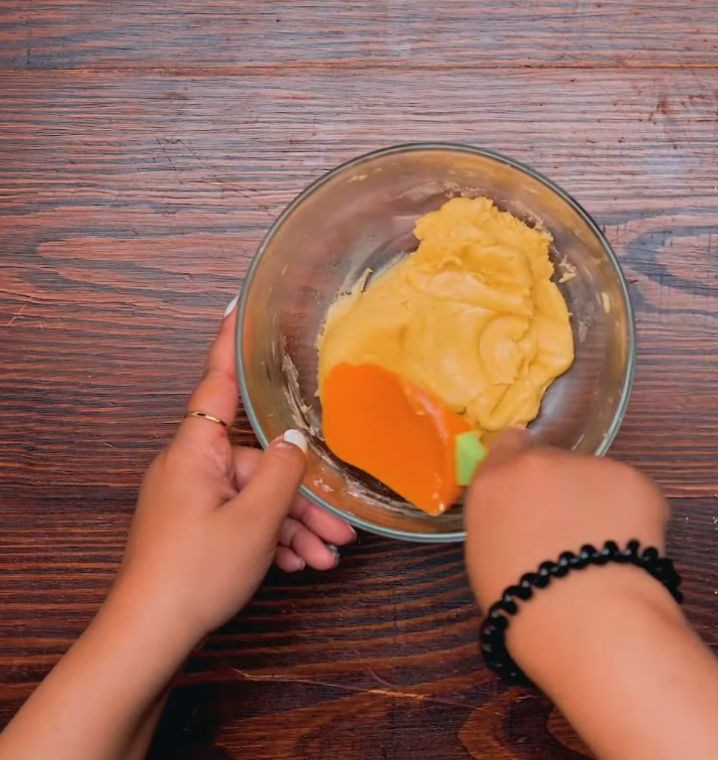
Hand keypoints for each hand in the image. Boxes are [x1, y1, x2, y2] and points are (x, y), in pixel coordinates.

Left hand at [112, 303, 355, 645]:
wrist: (151, 636)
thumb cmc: (196, 570)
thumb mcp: (255, 520)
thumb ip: (283, 472)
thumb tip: (296, 442)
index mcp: (196, 450)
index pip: (218, 383)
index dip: (230, 344)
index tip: (238, 306)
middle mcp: (192, 466)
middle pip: (258, 460)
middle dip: (302, 493)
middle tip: (341, 525)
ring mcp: (193, 497)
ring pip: (257, 495)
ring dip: (294, 524)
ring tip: (327, 554)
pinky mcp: (197, 526)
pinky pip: (243, 517)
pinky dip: (272, 537)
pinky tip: (299, 562)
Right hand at [465, 428, 668, 611]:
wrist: (589, 621)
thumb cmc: (525, 610)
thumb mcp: (488, 561)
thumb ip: (503, 524)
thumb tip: (525, 523)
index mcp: (494, 483)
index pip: (507, 447)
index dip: (523, 470)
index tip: (534, 493)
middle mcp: (537, 463)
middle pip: (553, 464)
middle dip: (562, 491)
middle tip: (571, 537)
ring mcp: (587, 466)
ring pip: (594, 481)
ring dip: (598, 505)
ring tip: (605, 556)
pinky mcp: (633, 479)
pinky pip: (632, 495)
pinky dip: (635, 519)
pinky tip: (631, 555)